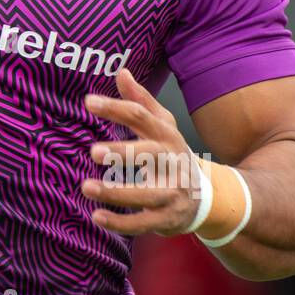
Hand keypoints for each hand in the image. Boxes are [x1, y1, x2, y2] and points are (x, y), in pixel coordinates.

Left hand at [81, 68, 201, 236]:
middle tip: (93, 151)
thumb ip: (140, 101)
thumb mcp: (162, 125)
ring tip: (86, 187)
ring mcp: (172, 192)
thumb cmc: (172, 153)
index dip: (115, 108)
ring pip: (145, 193)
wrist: (208, 196)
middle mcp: (172, 162)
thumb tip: (121, 72)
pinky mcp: (167, 218)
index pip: (141, 117)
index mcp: (166, 135)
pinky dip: (120, 223)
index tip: (88, 102)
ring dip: (115, 192)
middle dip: (123, 153)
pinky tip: (97, 217)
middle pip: (150, 155)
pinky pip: (143, 223)